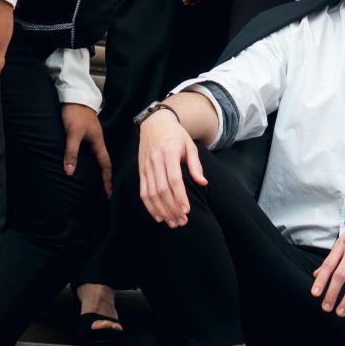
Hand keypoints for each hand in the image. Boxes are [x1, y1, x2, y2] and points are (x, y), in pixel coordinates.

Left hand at [62, 103, 111, 194]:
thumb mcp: (73, 134)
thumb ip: (71, 152)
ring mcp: (91, 137)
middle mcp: (96, 141)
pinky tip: (83, 164)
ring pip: (95, 157)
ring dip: (96, 169)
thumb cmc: (76, 113)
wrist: (74, 96)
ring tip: (94, 182)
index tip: (107, 193)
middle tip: (103, 191)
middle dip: (104, 177)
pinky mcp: (84, 133)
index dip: (106, 180)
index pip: (105, 165)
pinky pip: (88, 151)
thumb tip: (70, 172)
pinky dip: (88, 161)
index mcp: (98, 143)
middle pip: (103, 162)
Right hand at [138, 107, 205, 226]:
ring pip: (151, 193)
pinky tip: (158, 216)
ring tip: (172, 222)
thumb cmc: (176, 135)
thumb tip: (203, 183)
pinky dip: (149, 206)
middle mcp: (156, 161)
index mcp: (169, 153)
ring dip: (161, 210)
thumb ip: (196, 165)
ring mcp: (146, 167)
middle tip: (182, 221)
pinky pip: (143, 191)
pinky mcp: (141, 171)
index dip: (179, 196)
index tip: (186, 210)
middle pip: (161, 190)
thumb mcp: (189, 145)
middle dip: (171, 208)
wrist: (155, 123)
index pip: (174, 179)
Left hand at [310, 211, 344, 315]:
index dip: (321, 280)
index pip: (328, 264)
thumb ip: (331, 258)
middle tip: (326, 308)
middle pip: (340, 275)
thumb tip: (315, 274)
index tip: (315, 294)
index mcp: (342, 245)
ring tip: (340, 312)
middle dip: (332, 293)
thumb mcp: (344, 241)